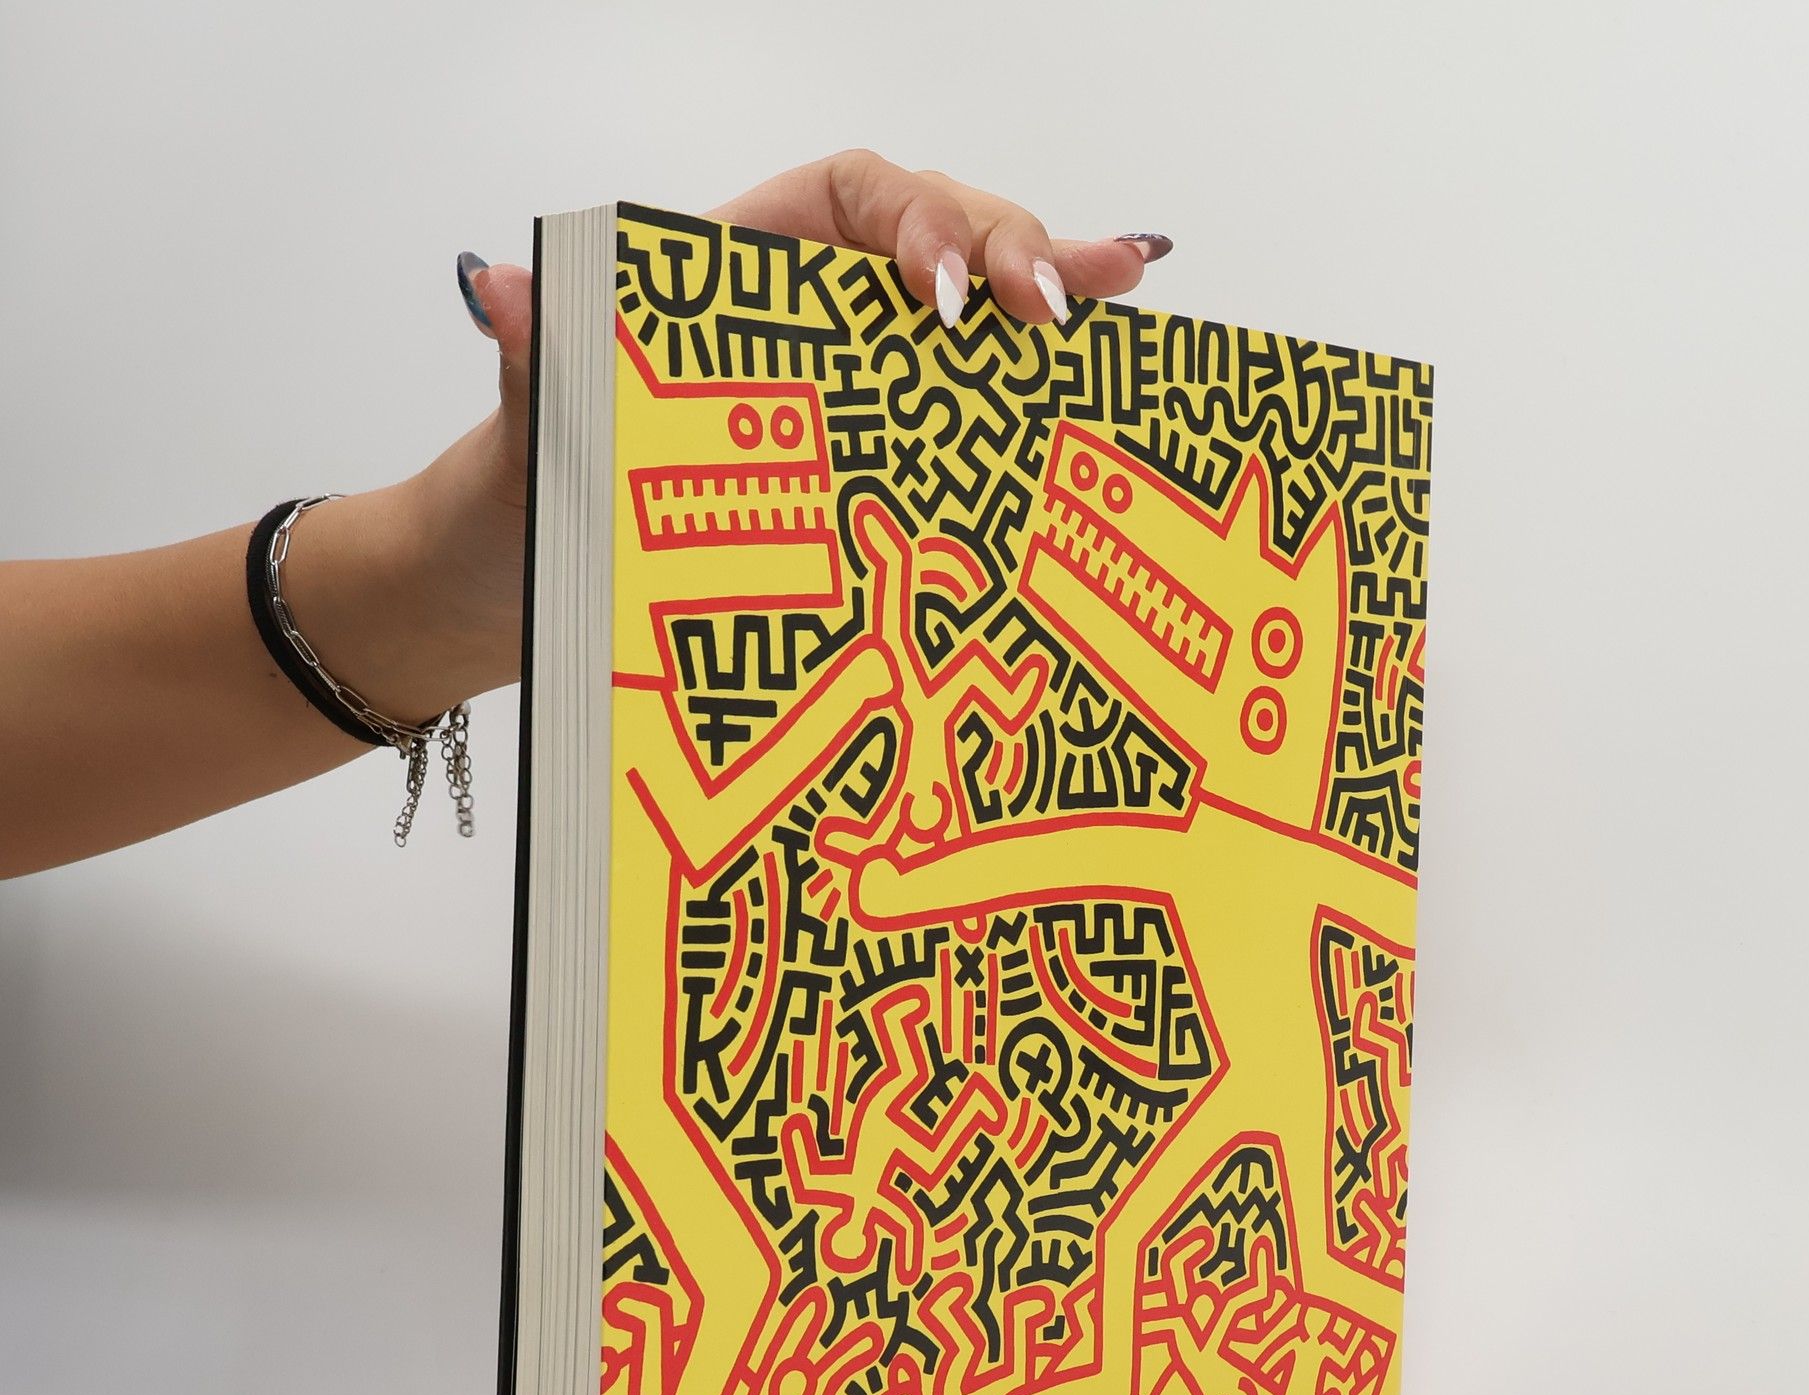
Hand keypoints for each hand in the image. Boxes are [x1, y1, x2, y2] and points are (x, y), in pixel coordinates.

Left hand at [383, 151, 1172, 712]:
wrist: (525, 594)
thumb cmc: (530, 500)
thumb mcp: (532, 430)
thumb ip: (540, 354)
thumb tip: (497, 286)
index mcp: (741, 273)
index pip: (853, 197)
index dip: (916, 220)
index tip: (943, 290)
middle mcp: (811, 313)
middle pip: (940, 240)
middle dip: (1011, 252)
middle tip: (1054, 307)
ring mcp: (856, 386)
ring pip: (973, 318)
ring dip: (1053, 296)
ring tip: (1122, 289)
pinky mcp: (881, 463)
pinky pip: (968, 409)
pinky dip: (1040, 383)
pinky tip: (1106, 366)